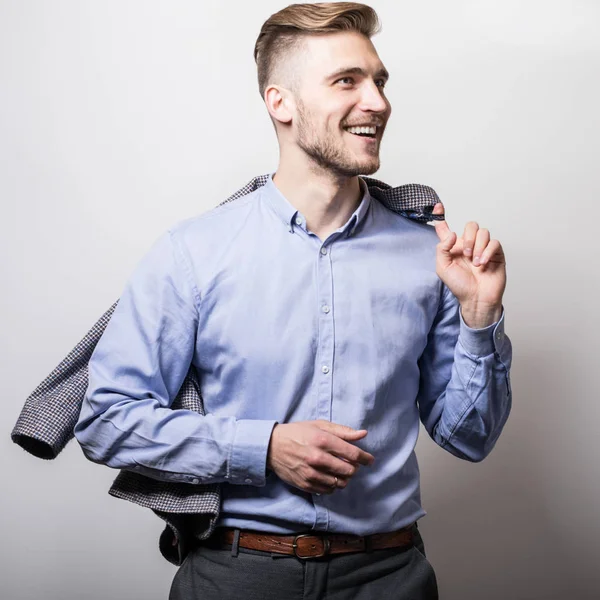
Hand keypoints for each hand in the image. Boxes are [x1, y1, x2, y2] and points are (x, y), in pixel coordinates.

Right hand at [266, 420, 373, 494]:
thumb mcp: (319, 425)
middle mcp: (318, 458)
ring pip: (339, 483)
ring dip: (344, 478)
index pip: (352, 454)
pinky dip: (332, 485)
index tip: (370, 460)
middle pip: (348, 471)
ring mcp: (311, 473)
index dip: (365, 458)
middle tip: (351, 464)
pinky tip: (329, 477)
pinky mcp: (305, 484)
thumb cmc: (297, 433)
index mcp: (323, 440)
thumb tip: (363, 434)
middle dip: (353, 468)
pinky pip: (328, 490)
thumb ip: (342, 431)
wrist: (271, 446)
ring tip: (339, 471)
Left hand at [432, 203, 505, 327]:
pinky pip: (494, 243)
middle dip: (469, 237)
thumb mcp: (442, 268)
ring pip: (484, 232)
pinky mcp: (496, 254)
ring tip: (475, 263)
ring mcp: (483, 248)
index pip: (446, 228)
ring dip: (478, 247)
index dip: (441, 217)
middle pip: (471, 225)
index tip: (437, 207)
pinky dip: (487, 252)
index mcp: (453, 248)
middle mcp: (469, 245)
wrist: (476, 299)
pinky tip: (483, 264)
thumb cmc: (459, 286)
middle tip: (466, 254)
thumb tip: (452, 234)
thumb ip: (442, 249)